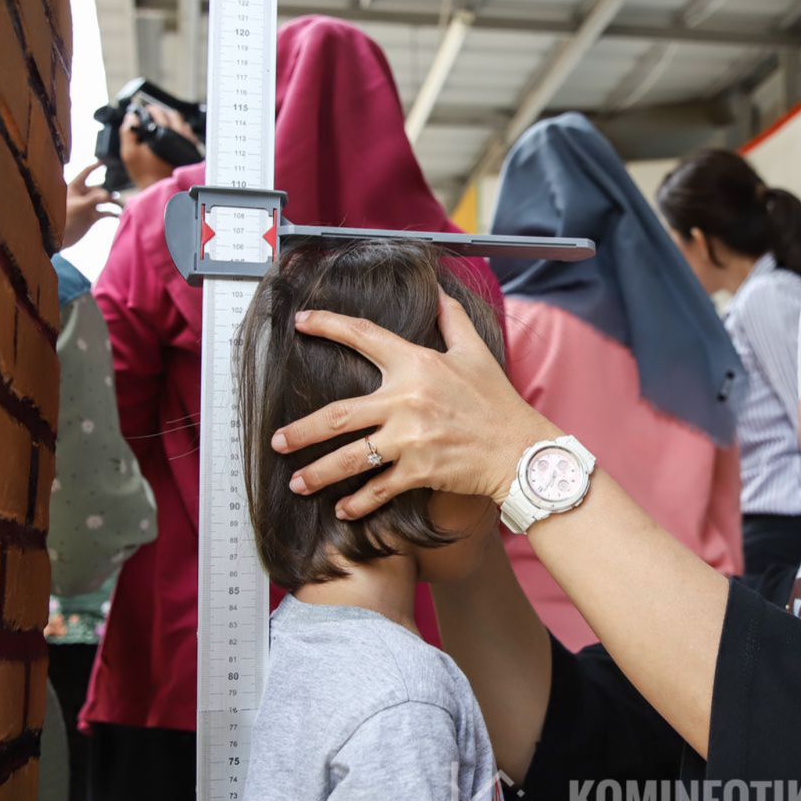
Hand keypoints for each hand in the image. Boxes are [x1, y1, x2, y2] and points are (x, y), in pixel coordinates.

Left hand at [63, 162, 119, 247]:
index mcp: (75, 188)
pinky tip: (118, 215)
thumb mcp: (78, 206)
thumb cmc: (64, 219)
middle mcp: (83, 195)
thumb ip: (93, 200)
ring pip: (104, 200)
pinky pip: (106, 211)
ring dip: (113, 202)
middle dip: (107, 191)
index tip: (105, 162)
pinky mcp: (93, 216)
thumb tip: (108, 195)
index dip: (95, 167)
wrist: (61, 237)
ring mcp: (89, 205)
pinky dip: (113, 213)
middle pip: (99, 188)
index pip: (86, 173)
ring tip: (121, 205)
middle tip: (113, 197)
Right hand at [119, 104, 199, 190]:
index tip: (144, 110)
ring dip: (171, 120)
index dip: (148, 110)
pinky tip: (171, 135)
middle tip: (151, 115)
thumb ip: (128, 132)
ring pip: (181, 123)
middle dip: (160, 113)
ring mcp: (187, 143)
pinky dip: (180, 131)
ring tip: (161, 125)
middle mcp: (178, 136)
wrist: (161, 189)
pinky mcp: (191, 151)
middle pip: (171, 115)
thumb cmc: (146, 173)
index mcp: (163, 134)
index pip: (157, 113)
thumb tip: (131, 118)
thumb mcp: (129, 153)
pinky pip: (188, 135)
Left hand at [273, 291, 558, 519]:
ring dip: (319, 473)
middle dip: (303, 431)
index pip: (365, 337)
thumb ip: (453, 321)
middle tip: (278, 441)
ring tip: (298, 483)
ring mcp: (411, 437)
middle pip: (339, 415)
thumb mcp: (477, 353)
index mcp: (418, 364)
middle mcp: (408, 399)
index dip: (330, 326)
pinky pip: (379, 487)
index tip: (302, 323)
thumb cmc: (498, 402)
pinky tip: (343, 509)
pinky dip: (359, 502)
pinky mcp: (419, 469)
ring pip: (351, 456)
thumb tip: (440, 291)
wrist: (521, 449)